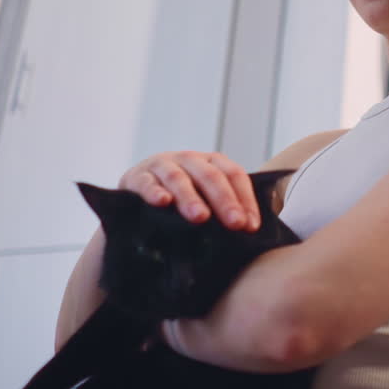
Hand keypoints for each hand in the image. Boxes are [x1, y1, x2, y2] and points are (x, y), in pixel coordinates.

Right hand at [118, 151, 260, 230]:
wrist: (135, 197)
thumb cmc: (180, 202)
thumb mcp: (205, 199)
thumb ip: (228, 209)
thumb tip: (253, 228)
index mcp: (210, 162)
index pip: (233, 174)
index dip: (245, 198)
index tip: (251, 226)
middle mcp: (188, 159)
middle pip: (210, 175)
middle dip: (224, 200)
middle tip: (235, 224)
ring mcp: (161, 165)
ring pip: (178, 178)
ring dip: (190, 198)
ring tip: (200, 217)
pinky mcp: (136, 177)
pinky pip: (146, 182)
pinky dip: (154, 191)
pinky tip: (162, 202)